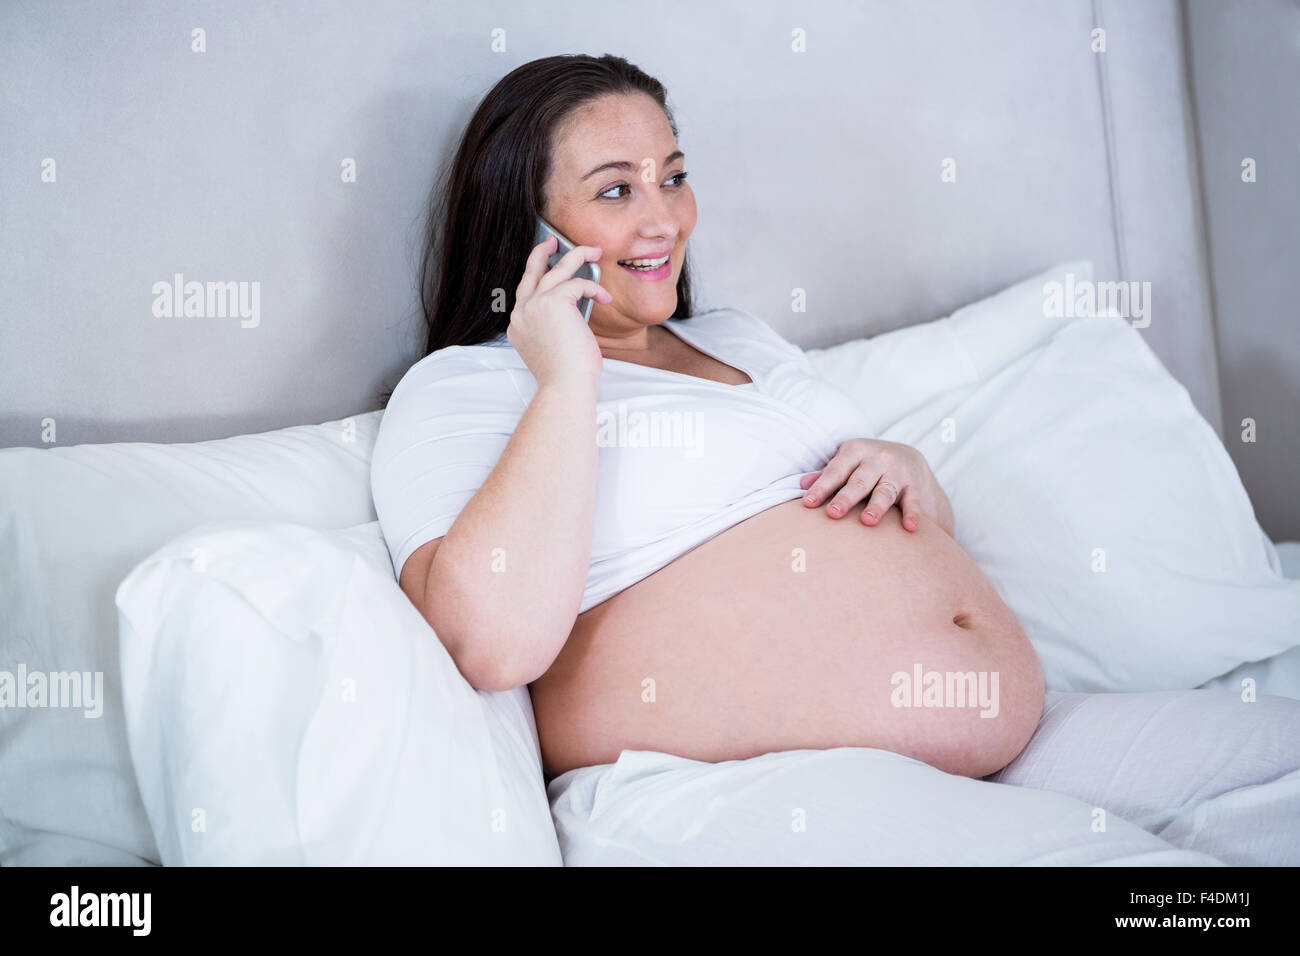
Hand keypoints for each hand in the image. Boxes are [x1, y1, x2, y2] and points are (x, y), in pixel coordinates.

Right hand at [509, 234, 611, 391]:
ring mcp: (534, 305)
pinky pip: (577, 284)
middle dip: (542, 254)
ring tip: (593, 251)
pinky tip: (605, 297)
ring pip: (555, 269)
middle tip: (552, 241)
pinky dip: (594, 288)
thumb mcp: (554, 346)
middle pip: (531, 273)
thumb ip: (554, 324)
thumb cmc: (566, 375)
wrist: (565, 386)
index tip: (548, 270)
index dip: (538, 280)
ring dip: (576, 256)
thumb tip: (573, 306)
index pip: (525, 294)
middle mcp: (521, 313)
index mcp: (518, 326)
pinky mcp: (553, 302)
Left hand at [799, 438, 953, 534]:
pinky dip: (913, 513)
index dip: (821, 488)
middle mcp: (877, 459)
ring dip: (876, 506)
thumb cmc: (867, 466)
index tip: (808, 503)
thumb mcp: (848, 464)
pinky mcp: (915, 486)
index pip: (835, 472)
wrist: (909, 458)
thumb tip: (801, 484)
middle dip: (846, 498)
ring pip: (885, 491)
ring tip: (867, 521)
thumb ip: (827, 475)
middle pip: (858, 481)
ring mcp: (898, 472)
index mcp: (855, 451)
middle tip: (833, 513)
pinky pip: (913, 501)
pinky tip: (910, 527)